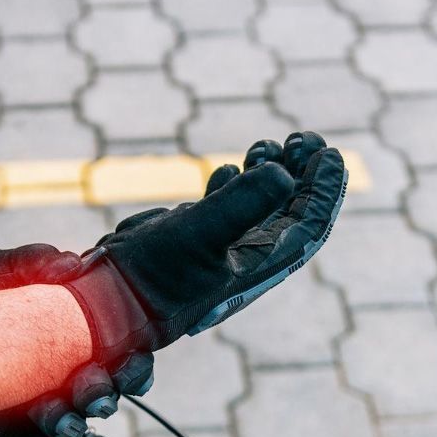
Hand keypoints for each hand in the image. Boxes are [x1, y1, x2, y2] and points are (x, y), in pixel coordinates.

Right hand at [67, 131, 345, 364]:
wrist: (106, 298)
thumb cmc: (151, 276)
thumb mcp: (199, 234)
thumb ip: (242, 204)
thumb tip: (286, 174)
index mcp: (259, 264)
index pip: (309, 225)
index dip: (325, 190)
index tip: (331, 154)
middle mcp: (246, 260)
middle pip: (292, 213)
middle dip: (304, 175)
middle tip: (305, 139)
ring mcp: (220, 250)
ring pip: (261, 207)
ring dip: (272, 174)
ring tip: (270, 143)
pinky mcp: (193, 241)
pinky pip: (228, 209)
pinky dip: (236, 185)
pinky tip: (232, 168)